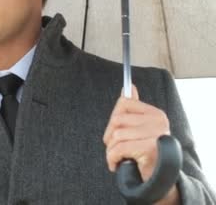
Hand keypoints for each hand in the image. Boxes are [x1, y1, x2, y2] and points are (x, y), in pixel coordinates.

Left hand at [103, 85, 179, 203]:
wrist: (158, 180)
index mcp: (156, 114)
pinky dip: (111, 158)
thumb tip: (129, 87)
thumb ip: (133, 109)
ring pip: (116, 135)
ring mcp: (156, 135)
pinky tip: (115, 164)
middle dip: (109, 136)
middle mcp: (159, 122)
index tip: (114, 132)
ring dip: (111, 150)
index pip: (124, 103)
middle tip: (113, 148)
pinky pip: (119, 148)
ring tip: (117, 157)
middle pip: (117, 119)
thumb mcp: (139, 129)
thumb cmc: (145, 153)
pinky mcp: (149, 148)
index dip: (113, 119)